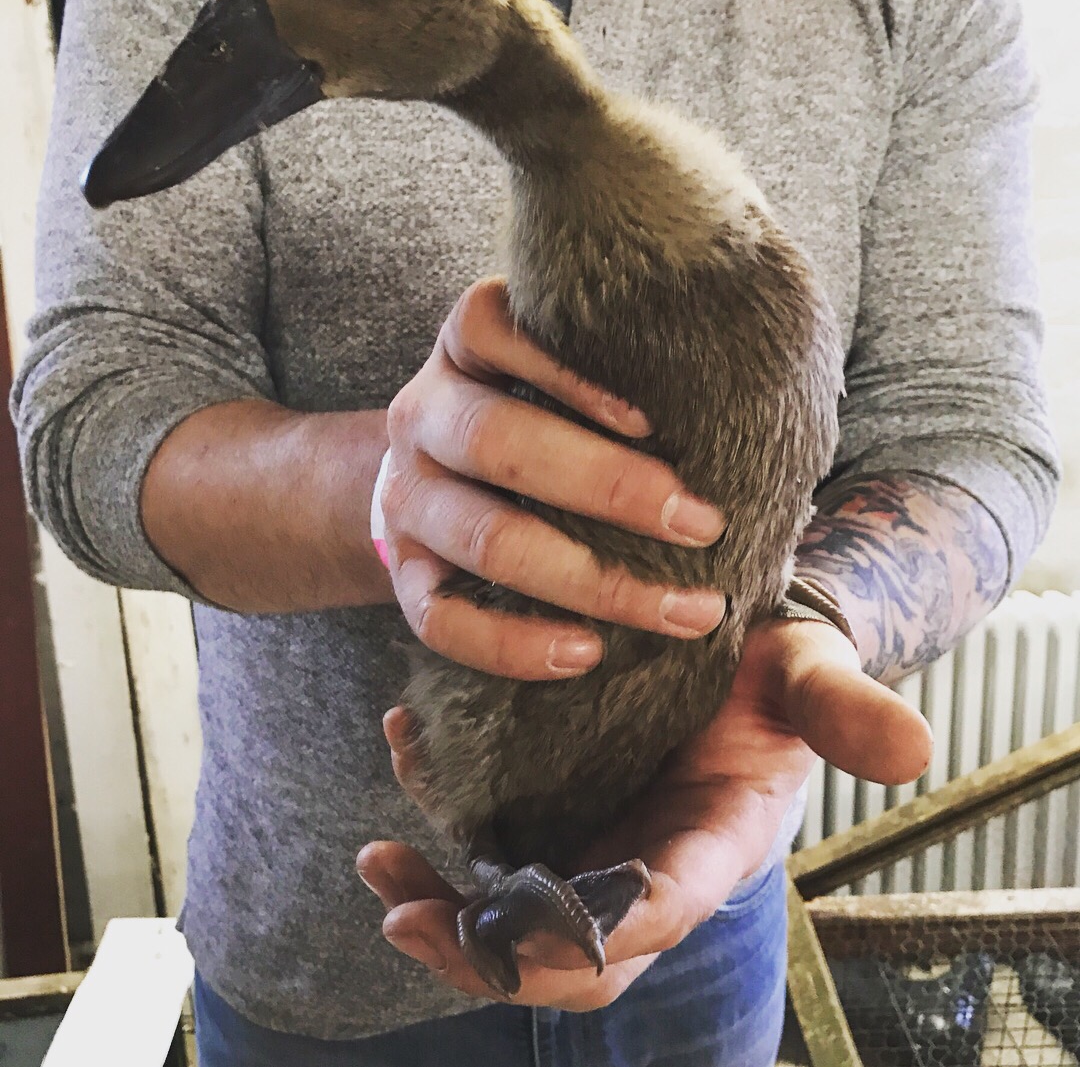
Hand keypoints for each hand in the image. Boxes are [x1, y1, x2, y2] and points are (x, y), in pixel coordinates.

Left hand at [358, 619, 931, 1009]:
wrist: (728, 643)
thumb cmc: (775, 667)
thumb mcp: (811, 674)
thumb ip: (847, 710)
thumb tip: (914, 749)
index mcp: (712, 845)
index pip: (662, 907)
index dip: (607, 925)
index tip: (544, 918)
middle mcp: (644, 863)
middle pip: (570, 948)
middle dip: (493, 954)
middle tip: (412, 920)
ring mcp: (592, 843)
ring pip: (514, 913)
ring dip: (444, 907)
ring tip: (382, 872)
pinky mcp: (553, 809)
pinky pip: (488, 840)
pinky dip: (439, 820)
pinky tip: (405, 755)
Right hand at [381, 277, 726, 679]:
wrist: (432, 471)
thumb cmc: (534, 413)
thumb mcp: (552, 365)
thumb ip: (615, 362)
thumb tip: (750, 389)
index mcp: (465, 344)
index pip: (496, 329)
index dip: (568, 373)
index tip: (653, 421)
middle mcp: (423, 413)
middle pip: (498, 442)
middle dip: (607, 487)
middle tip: (704, 526)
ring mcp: (405, 496)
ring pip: (484, 539)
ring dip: (590, 582)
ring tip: (684, 611)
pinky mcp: (400, 570)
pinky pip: (441, 620)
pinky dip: (513, 645)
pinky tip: (586, 653)